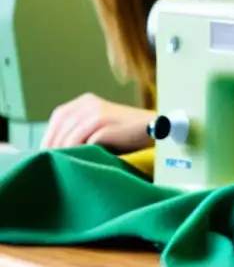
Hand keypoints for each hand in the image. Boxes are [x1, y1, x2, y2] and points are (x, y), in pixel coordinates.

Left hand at [40, 94, 154, 152]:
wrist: (153, 129)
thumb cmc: (125, 133)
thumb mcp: (98, 124)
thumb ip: (79, 129)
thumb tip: (53, 148)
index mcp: (85, 101)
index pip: (58, 118)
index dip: (50, 136)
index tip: (46, 153)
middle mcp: (89, 103)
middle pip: (61, 127)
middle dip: (53, 146)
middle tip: (52, 163)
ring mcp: (97, 113)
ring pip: (69, 135)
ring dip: (64, 152)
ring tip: (63, 166)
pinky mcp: (105, 124)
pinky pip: (84, 141)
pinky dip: (79, 152)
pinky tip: (80, 161)